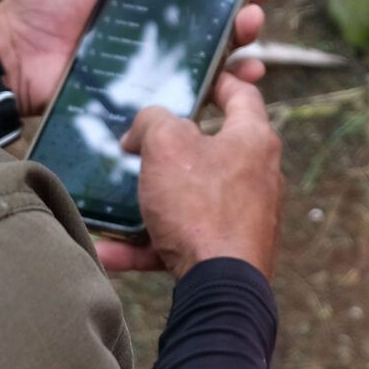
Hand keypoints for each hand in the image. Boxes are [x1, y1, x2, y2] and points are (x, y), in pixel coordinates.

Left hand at [0, 0, 282, 110]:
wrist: (16, 54)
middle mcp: (160, 19)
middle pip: (218, 8)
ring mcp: (158, 56)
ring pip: (215, 46)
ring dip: (244, 35)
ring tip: (252, 25)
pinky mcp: (153, 90)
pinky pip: (197, 85)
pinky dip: (228, 80)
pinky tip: (246, 71)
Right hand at [98, 72, 283, 278]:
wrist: (222, 289)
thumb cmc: (202, 208)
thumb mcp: (166, 146)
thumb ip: (152, 123)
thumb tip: (142, 131)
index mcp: (253, 139)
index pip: (242, 94)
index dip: (218, 80)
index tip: (195, 79)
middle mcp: (258, 175)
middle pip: (211, 149)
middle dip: (171, 149)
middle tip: (139, 147)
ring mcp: (246, 216)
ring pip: (190, 200)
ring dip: (150, 203)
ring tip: (114, 204)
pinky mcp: (229, 252)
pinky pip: (182, 240)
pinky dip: (148, 245)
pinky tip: (110, 252)